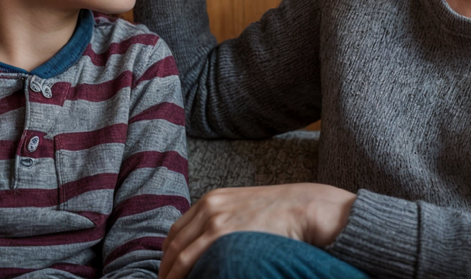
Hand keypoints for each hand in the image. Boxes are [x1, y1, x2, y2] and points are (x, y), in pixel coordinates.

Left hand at [159, 183, 355, 278]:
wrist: (305, 207)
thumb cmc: (281, 212)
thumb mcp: (245, 209)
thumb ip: (226, 222)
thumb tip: (213, 245)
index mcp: (212, 200)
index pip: (178, 231)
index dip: (169, 254)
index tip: (168, 270)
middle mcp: (208, 206)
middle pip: (174, 243)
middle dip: (165, 267)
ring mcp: (213, 219)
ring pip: (178, 254)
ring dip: (170, 274)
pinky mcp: (221, 233)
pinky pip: (191, 260)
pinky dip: (181, 275)